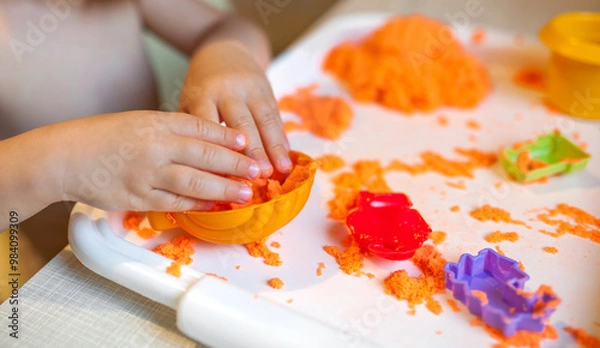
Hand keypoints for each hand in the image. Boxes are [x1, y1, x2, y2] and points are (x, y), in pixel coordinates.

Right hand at [61, 111, 260, 210]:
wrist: (64, 157)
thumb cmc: (102, 137)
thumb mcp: (138, 122)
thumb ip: (170, 130)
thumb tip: (206, 143)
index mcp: (156, 122)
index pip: (200, 127)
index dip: (227, 136)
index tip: (247, 142)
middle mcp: (155, 146)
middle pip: (205, 155)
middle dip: (236, 164)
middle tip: (258, 170)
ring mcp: (147, 174)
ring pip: (194, 182)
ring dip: (224, 189)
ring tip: (246, 193)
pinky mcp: (138, 198)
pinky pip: (174, 202)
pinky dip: (197, 205)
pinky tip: (214, 207)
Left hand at [179, 40, 290, 176]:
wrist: (224, 49)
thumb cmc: (201, 88)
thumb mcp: (189, 102)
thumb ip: (194, 132)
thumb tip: (202, 172)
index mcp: (202, 94)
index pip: (210, 125)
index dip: (219, 150)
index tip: (227, 175)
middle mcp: (227, 90)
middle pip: (241, 123)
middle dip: (253, 150)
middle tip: (261, 176)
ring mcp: (250, 88)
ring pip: (264, 120)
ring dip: (274, 147)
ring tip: (281, 170)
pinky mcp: (267, 89)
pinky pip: (275, 115)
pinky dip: (282, 137)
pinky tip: (287, 156)